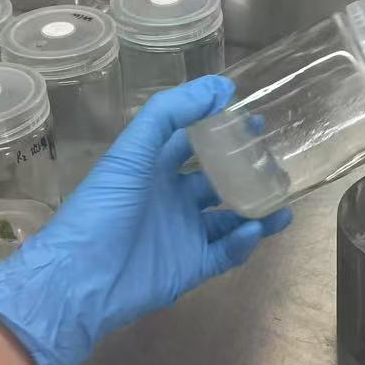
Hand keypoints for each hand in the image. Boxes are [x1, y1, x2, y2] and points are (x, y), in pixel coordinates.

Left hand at [0, 76, 290, 364]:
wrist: (81, 278)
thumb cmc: (103, 208)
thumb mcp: (131, 152)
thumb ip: (170, 114)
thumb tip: (219, 86)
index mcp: (152, 169)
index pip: (191, 141)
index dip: (218, 126)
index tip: (250, 113)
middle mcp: (170, 199)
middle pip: (216, 178)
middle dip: (244, 167)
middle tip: (274, 154)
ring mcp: (182, 235)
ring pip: (228, 217)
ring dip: (255, 206)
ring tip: (282, 195)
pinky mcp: (190, 268)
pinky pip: (226, 253)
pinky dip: (244, 241)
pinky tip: (258, 227)